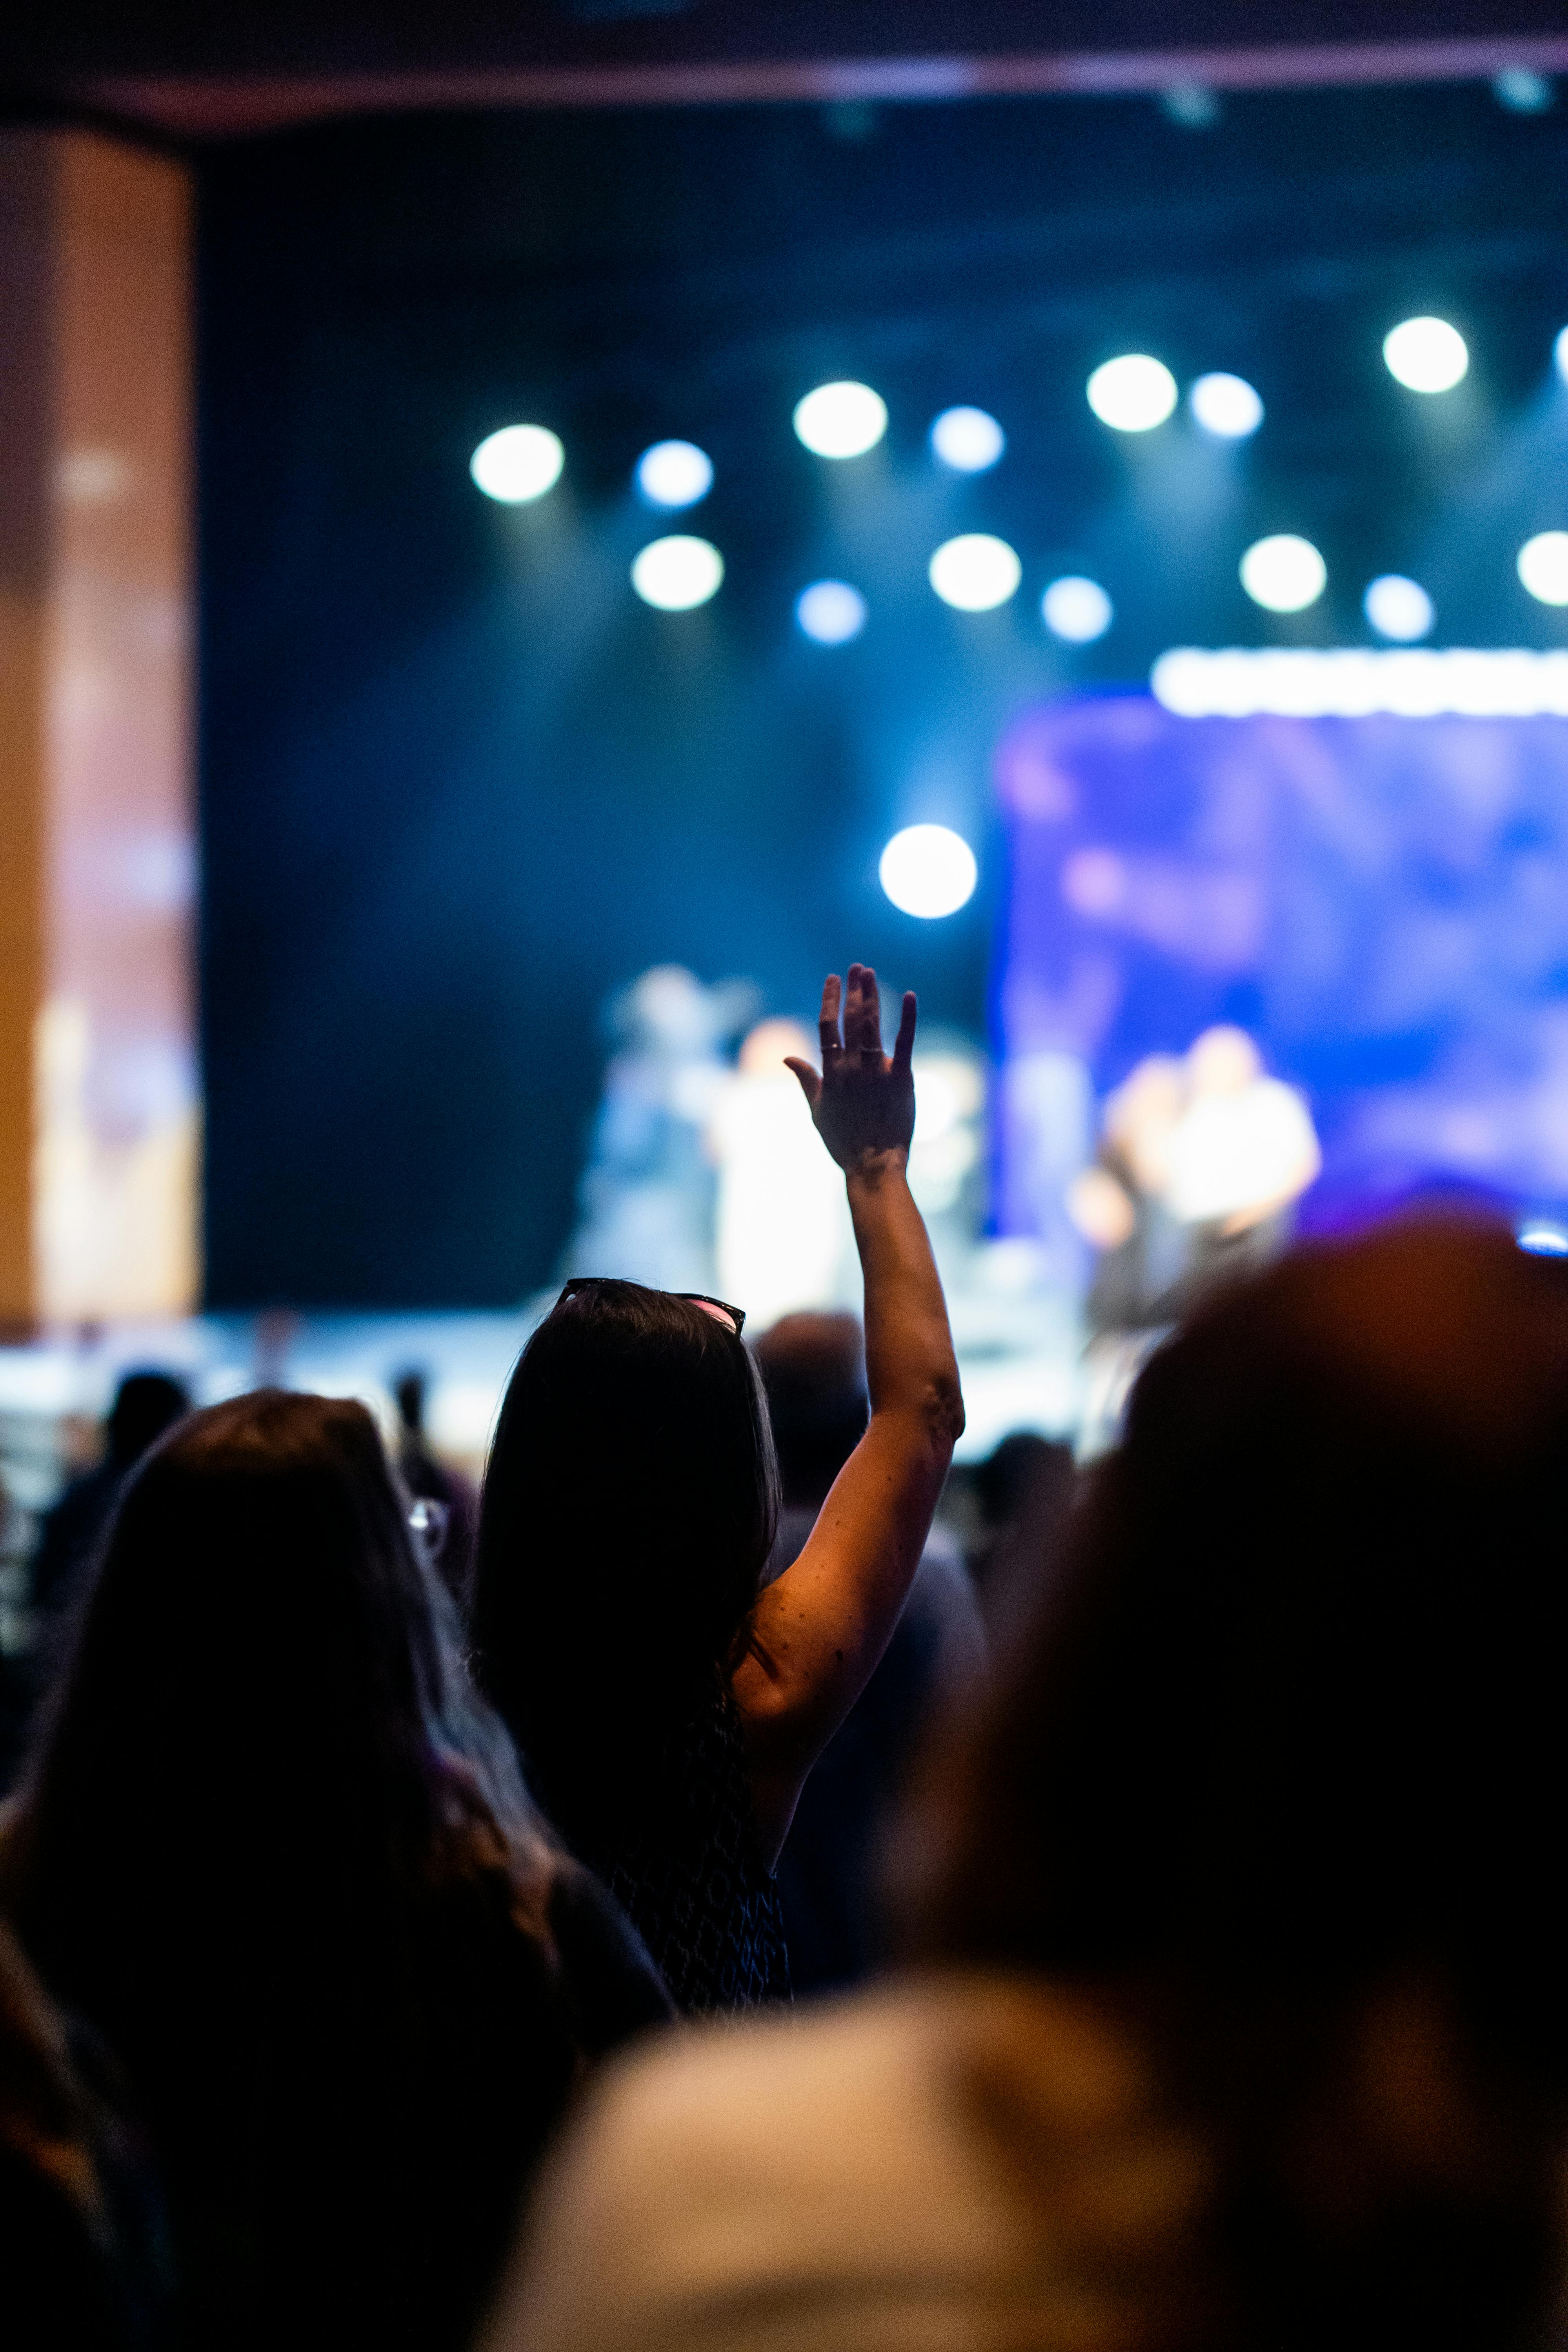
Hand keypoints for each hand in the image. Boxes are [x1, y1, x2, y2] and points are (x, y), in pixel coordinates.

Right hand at [785, 966, 916, 1171]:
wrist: (874, 1164)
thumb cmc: (843, 1141)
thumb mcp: (817, 1110)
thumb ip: (806, 1079)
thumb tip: (786, 1057)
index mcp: (831, 1072)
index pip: (827, 1025)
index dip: (829, 999)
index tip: (832, 979)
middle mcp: (852, 1066)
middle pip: (851, 1018)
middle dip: (854, 990)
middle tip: (857, 967)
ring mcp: (878, 1070)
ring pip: (873, 1024)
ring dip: (872, 995)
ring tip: (870, 973)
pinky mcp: (902, 1078)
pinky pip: (906, 1041)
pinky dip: (908, 1017)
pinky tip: (911, 996)